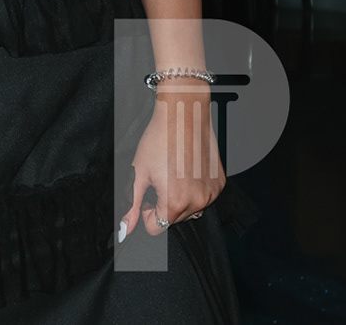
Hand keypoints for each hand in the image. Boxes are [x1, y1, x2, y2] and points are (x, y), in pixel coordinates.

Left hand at [122, 88, 223, 239]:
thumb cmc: (159, 139)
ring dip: (179, 199)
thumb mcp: (138, 172)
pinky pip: (204, 197)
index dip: (147, 212)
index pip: (157, 228)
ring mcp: (212, 194)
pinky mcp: (220, 184)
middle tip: (157, 179)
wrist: (183, 116)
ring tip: (172, 173)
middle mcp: (198, 202)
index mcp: (175, 202)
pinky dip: (194, 190)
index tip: (146, 195)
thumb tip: (125, 229)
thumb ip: (132, 205)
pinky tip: (186, 170)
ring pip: (190, 210)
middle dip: (162, 205)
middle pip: (174, 219)